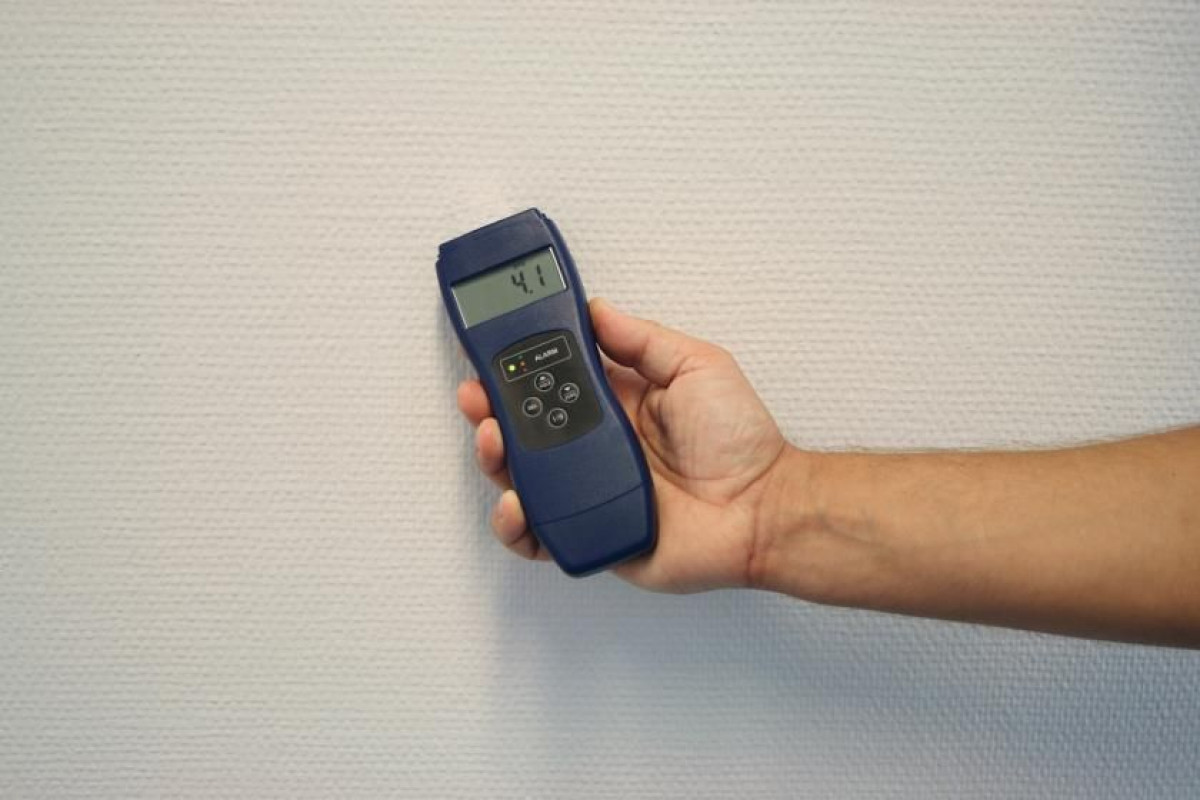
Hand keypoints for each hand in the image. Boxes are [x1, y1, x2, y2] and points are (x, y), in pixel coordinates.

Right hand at [456, 298, 787, 592]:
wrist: (764, 510)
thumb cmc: (742, 442)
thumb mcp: (697, 366)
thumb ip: (643, 340)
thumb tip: (595, 308)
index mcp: (616, 405)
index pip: (551, 381)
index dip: (517, 368)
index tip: (491, 352)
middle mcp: (594, 449)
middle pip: (524, 430)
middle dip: (490, 411)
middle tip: (478, 396)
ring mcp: (588, 494)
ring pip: (520, 479)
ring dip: (494, 460)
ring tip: (493, 442)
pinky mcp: (590, 535)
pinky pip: (538, 536)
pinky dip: (515, 525)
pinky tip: (515, 505)